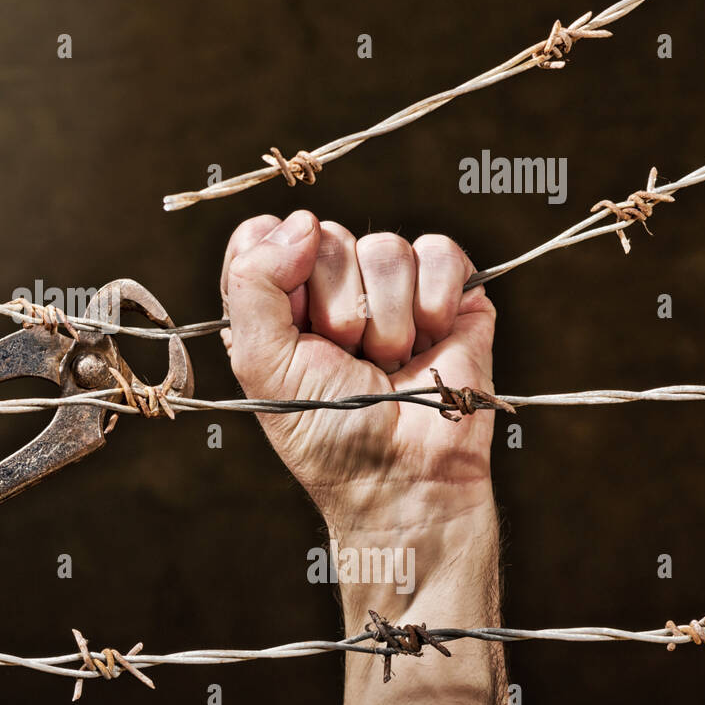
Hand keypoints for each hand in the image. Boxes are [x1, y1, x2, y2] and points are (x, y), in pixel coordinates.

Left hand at [221, 211, 512, 704]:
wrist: (404, 481)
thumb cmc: (326, 433)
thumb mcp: (260, 362)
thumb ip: (253, 284)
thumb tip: (300, 222)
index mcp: (278, 302)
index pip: (263, 234)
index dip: (277, 264)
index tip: (292, 318)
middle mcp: (333, 289)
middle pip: (326, 236)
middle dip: (337, 308)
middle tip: (346, 360)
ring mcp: (394, 290)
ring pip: (384, 246)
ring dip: (387, 320)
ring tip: (389, 364)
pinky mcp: (451, 295)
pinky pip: (439, 251)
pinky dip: (434, 301)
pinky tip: (430, 344)